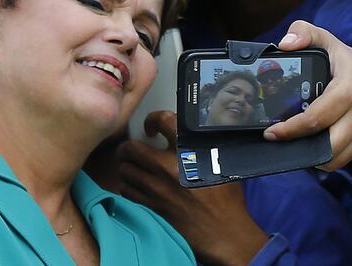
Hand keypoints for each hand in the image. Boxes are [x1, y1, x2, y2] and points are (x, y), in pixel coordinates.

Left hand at [117, 111, 267, 265]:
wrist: (224, 232)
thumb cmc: (227, 198)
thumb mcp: (223, 163)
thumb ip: (205, 144)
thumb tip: (196, 131)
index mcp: (189, 151)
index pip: (162, 121)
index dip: (152, 119)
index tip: (151, 126)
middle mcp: (168, 168)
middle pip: (131, 148)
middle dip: (129, 147)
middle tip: (132, 149)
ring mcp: (157, 189)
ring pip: (125, 171)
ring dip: (127, 168)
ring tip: (134, 169)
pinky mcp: (151, 208)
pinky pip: (127, 192)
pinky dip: (129, 188)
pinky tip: (137, 188)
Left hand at [265, 21, 351, 170]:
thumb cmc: (349, 61)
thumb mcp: (327, 40)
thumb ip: (304, 32)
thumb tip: (285, 44)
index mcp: (349, 88)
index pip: (316, 118)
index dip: (290, 129)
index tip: (272, 132)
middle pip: (327, 145)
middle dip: (299, 148)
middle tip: (278, 141)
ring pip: (336, 158)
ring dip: (311, 157)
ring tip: (292, 146)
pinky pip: (344, 159)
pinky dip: (325, 158)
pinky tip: (310, 147)